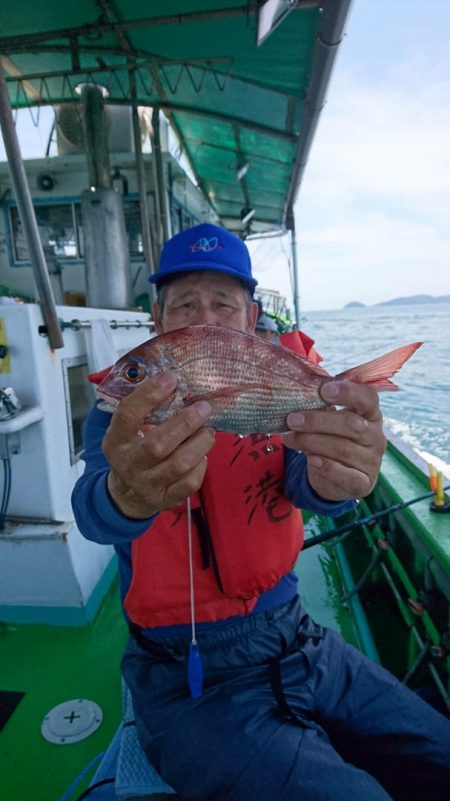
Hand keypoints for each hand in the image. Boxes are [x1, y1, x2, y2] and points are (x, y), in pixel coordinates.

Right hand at [103, 371, 214, 518]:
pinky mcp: (164, 500)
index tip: (171, 378)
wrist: (127, 494)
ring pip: (179, 464)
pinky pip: (190, 483)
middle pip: (158, 444)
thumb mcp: (127, 431)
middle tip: (204, 408)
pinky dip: (201, 466)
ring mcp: (146, 485)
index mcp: (116, 441)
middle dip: (185, 423)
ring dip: (200, 443)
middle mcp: (128, 464)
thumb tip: (175, 381)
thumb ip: (144, 411)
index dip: (149, 395)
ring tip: (208, 431)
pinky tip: (201, 455)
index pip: (127, 415)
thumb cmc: (133, 450)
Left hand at [281, 381, 386, 501]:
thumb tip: (300, 395)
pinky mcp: (363, 483)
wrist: (335, 479)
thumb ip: (322, 408)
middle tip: (292, 419)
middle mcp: (376, 437)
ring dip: (312, 442)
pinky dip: (328, 467)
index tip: (324, 390)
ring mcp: (372, 461)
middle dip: (318, 421)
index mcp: (371, 415)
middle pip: (352, 424)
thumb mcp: (329, 423)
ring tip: (289, 438)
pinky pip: (347, 475)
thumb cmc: (332, 440)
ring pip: (343, 449)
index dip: (348, 392)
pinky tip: (311, 459)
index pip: (368, 398)